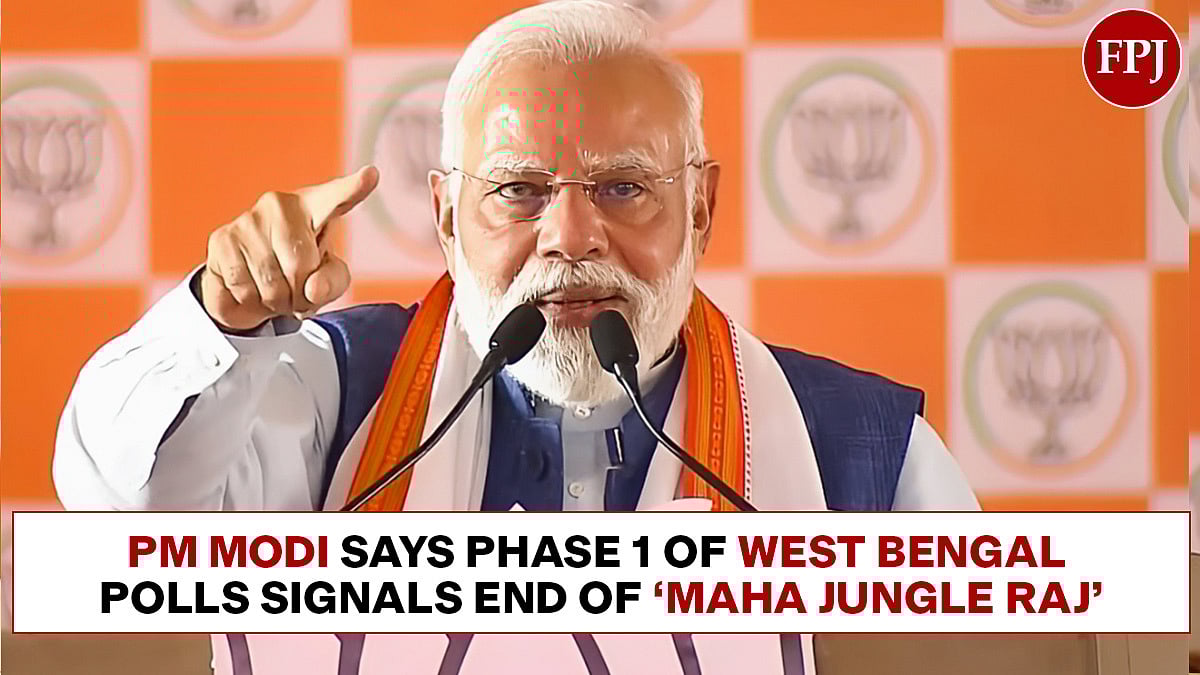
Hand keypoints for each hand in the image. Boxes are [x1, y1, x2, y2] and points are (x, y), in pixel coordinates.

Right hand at [200, 166, 378, 331]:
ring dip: (274, 302)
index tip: (370, 176)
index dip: (354, 188)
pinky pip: (241, 288)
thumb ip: (332, 283)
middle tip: (295, 291)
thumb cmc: (297, 273)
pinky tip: (250, 289)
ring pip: (269, 283)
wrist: (249, 283)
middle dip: (299, 294)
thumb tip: (312, 288)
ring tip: (274, 291)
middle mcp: (279, 205)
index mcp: (315, 207)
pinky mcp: (221, 240)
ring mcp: (246, 220)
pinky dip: (248, 302)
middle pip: (299, 267)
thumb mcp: (328, 280)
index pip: (336, 198)